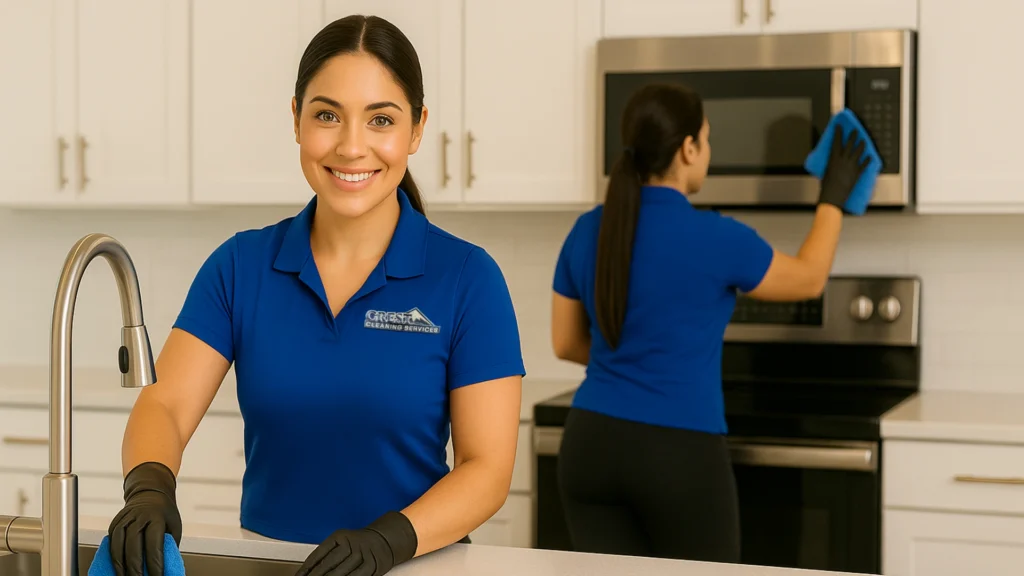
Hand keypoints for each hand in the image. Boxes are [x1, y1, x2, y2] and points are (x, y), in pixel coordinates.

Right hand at [107, 462, 182, 575]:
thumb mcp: (173, 526)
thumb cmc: (164, 513)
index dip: (154, 563)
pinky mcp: (115, 521)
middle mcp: (140, 516)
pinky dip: (112, 555)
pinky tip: (116, 565)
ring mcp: (125, 517)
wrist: (151, 493)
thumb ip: (168, 545)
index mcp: (157, 517)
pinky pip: (111, 540)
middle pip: (134, 544)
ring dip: (119, 563)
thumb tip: (166, 567)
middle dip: (134, 566)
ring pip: (118, 542)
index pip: (154, 543)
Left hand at [295, 511, 417, 575]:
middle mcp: (352, 543)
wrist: (383, 540)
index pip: (319, 553)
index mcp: (340, 536)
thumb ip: (326, 554)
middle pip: (330, 564)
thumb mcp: (341, 542)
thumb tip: (308, 571)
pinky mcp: (373, 565)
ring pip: (343, 572)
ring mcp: (363, 554)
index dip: (307, 567)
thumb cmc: (357, 543)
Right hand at [817, 124, 871, 211]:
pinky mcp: (857, 173)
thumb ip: (830, 164)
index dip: (838, 133)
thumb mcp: (825, 171)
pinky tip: (869, 157)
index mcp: (834, 159)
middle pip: (850, 145)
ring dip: (861, 145)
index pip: (837, 142)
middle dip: (853, 136)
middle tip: (855, 130)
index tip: (839, 127)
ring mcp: (852, 166)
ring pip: (858, 152)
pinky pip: (864, 164)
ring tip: (863, 141)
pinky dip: (867, 160)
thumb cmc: (826, 186)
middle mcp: (844, 161)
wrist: (833, 196)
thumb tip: (833, 160)